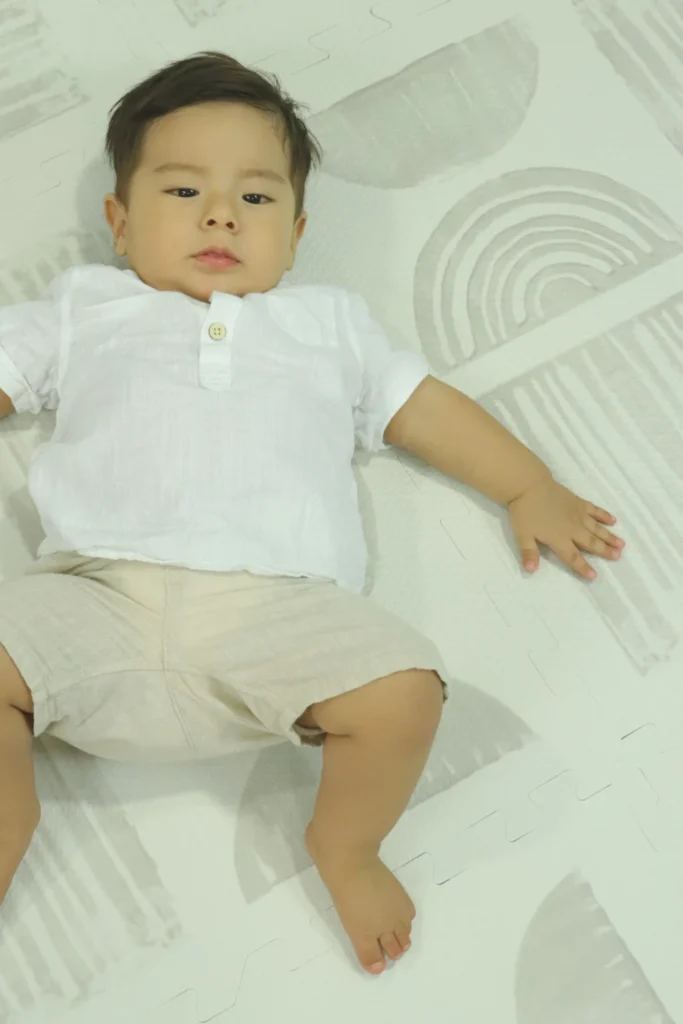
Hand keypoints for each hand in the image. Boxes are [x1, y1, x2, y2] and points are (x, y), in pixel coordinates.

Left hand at [507, 478, 624, 579]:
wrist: (529, 485)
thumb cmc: (524, 512)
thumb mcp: (522, 535)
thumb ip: (529, 553)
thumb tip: (531, 570)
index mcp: (559, 538)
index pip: (572, 556)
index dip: (583, 567)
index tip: (594, 576)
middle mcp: (572, 528)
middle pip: (591, 542)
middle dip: (605, 551)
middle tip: (618, 556)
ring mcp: (577, 514)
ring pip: (597, 528)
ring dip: (609, 536)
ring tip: (621, 544)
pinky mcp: (578, 502)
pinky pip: (594, 510)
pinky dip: (604, 515)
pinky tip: (613, 520)